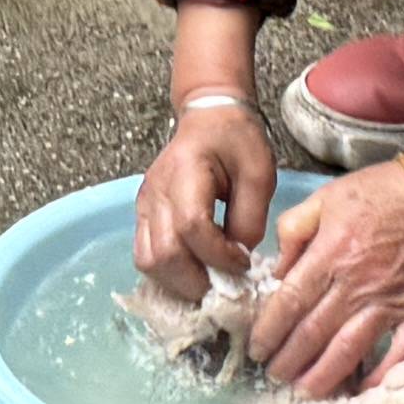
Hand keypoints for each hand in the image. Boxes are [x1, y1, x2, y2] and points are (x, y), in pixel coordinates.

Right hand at [136, 96, 279, 296]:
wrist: (208, 118)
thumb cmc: (237, 141)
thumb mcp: (260, 173)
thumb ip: (250, 218)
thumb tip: (237, 258)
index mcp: (186, 171)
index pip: (192, 227)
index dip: (219, 255)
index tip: (244, 262)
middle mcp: (156, 191)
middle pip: (163, 253)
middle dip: (198, 280)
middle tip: (227, 285)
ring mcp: (144, 204)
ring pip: (148, 261)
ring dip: (179, 282)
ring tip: (210, 282)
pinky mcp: (143, 214)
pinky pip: (145, 255)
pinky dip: (167, 273)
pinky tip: (194, 272)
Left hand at [249, 160, 403, 401]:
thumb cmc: (384, 192)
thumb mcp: (326, 197)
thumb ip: (294, 230)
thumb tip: (276, 270)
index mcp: (330, 253)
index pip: (289, 302)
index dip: (268, 331)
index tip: (256, 349)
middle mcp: (357, 284)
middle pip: (314, 333)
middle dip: (289, 360)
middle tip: (274, 375)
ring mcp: (390, 302)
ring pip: (350, 350)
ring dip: (324, 375)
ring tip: (305, 391)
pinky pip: (401, 352)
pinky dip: (384, 374)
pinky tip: (366, 390)